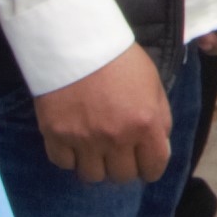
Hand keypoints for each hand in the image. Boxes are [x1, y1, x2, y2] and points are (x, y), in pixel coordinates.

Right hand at [32, 44, 182, 186]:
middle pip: (122, 176)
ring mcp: (84, 139)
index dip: (151, 169)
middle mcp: (116, 137)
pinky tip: (73, 143)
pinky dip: (69, 158)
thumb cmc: (119, 59)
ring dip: (96, 166)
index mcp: (145, 124)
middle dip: (123, 167)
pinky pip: (64, 163)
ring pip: (92, 176)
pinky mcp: (56, 135)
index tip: (145, 166)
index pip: (154, 167)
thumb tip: (159, 147)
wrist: (75, 40)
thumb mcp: (153, 84)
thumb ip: (160, 119)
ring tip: (95, 151)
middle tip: (118, 153)